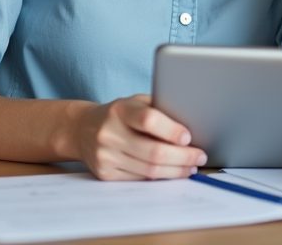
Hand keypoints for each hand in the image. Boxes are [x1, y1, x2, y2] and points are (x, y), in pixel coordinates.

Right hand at [75, 94, 206, 179]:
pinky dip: (160, 177)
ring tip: (191, 166)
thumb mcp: (135, 102)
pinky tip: (172, 172)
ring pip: (149, 170)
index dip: (171, 130)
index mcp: (119, 110)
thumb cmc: (120, 114)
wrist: (82, 129)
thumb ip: (158, 110)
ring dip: (175, 171)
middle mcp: (109, 133)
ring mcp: (105, 156)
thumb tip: (193, 126)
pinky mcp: (105, 174)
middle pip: (153, 152)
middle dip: (183, 157)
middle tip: (199, 156)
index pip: (148, 120)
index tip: (188, 137)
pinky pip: (139, 179)